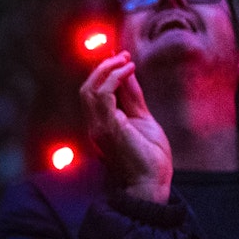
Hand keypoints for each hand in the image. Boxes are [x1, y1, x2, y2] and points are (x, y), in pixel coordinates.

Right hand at [79, 52, 172, 202]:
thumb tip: (128, 73)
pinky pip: (102, 96)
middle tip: (122, 55)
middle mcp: (94, 126)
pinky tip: (128, 70)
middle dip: (102, 68)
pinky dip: (114, 78)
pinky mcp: (107, 128)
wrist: (152, 183)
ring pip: (90, 90)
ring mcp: (98, 128)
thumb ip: (133, 97)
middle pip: (87, 89)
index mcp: (100, 126)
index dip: (104, 73)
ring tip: (125, 60)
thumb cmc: (150, 158)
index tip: (120, 57)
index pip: (94, 94)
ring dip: (107, 70)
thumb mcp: (143, 119)